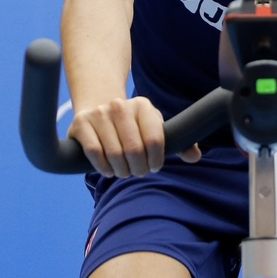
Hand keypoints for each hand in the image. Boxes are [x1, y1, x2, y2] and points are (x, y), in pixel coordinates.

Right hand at [67, 96, 201, 177]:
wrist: (98, 112)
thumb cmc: (133, 127)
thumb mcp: (156, 129)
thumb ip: (178, 143)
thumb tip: (195, 156)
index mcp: (143, 105)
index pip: (155, 140)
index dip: (156, 159)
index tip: (154, 166)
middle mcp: (120, 106)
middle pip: (134, 150)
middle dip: (139, 168)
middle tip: (138, 172)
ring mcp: (99, 113)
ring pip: (115, 154)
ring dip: (122, 171)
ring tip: (124, 172)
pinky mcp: (81, 123)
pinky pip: (95, 153)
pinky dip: (104, 168)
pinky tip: (109, 170)